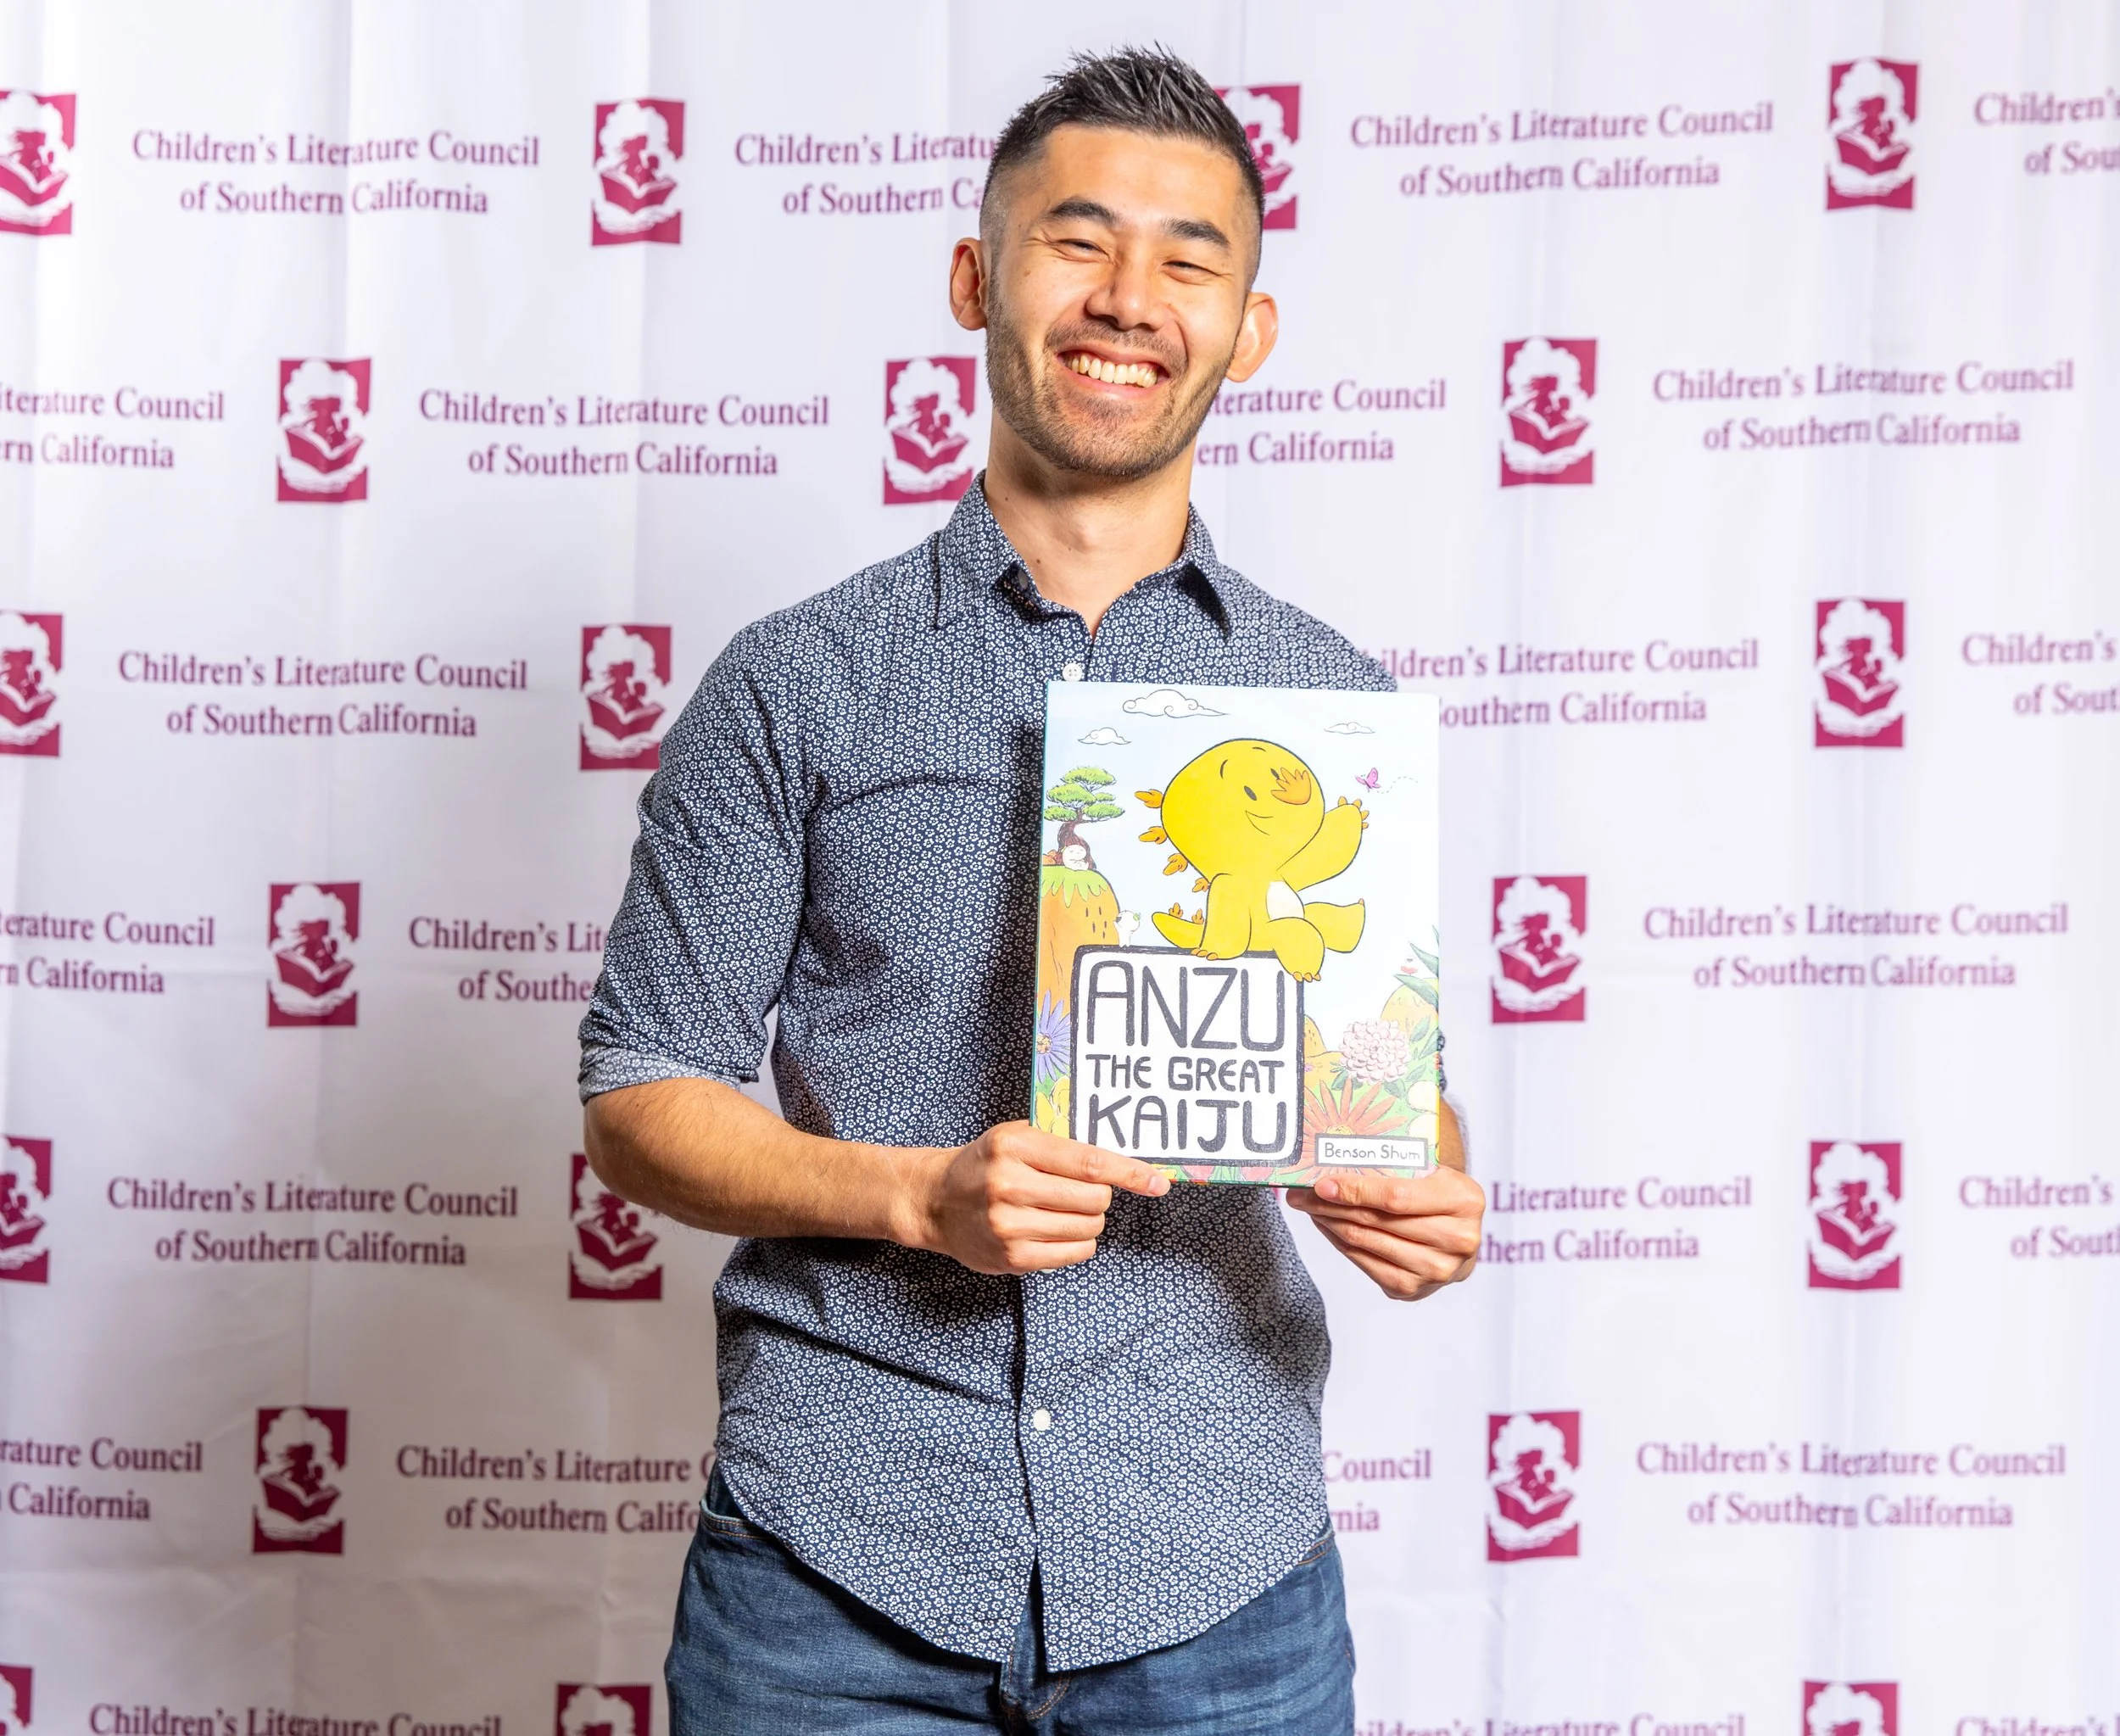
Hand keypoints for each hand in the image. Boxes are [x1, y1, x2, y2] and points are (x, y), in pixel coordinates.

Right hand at [908, 1121, 1169, 1275]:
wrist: (935, 1201)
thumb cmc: (985, 1164)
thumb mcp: (1015, 1136)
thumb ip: (1061, 1142)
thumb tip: (1122, 1160)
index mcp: (1015, 1147)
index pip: (1089, 1162)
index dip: (1130, 1173)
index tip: (1158, 1182)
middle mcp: (1010, 1184)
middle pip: (1094, 1197)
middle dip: (1099, 1195)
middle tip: (1080, 1191)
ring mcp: (1010, 1224)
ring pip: (1088, 1227)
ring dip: (1089, 1220)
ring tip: (1064, 1211)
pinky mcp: (1012, 1257)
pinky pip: (1075, 1253)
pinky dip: (1079, 1243)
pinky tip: (1058, 1231)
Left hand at [1285, 1165, 1483, 1300]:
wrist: (1457, 1234)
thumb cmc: (1437, 1193)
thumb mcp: (1431, 1170)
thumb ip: (1394, 1165)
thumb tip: (1331, 1161)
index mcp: (1465, 1200)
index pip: (1396, 1196)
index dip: (1355, 1190)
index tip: (1321, 1183)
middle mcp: (1458, 1240)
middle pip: (1377, 1221)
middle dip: (1331, 1205)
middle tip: (1300, 1193)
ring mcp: (1437, 1270)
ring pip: (1366, 1242)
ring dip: (1330, 1223)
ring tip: (1309, 1206)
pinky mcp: (1413, 1289)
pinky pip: (1364, 1263)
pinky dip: (1340, 1242)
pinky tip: (1327, 1226)